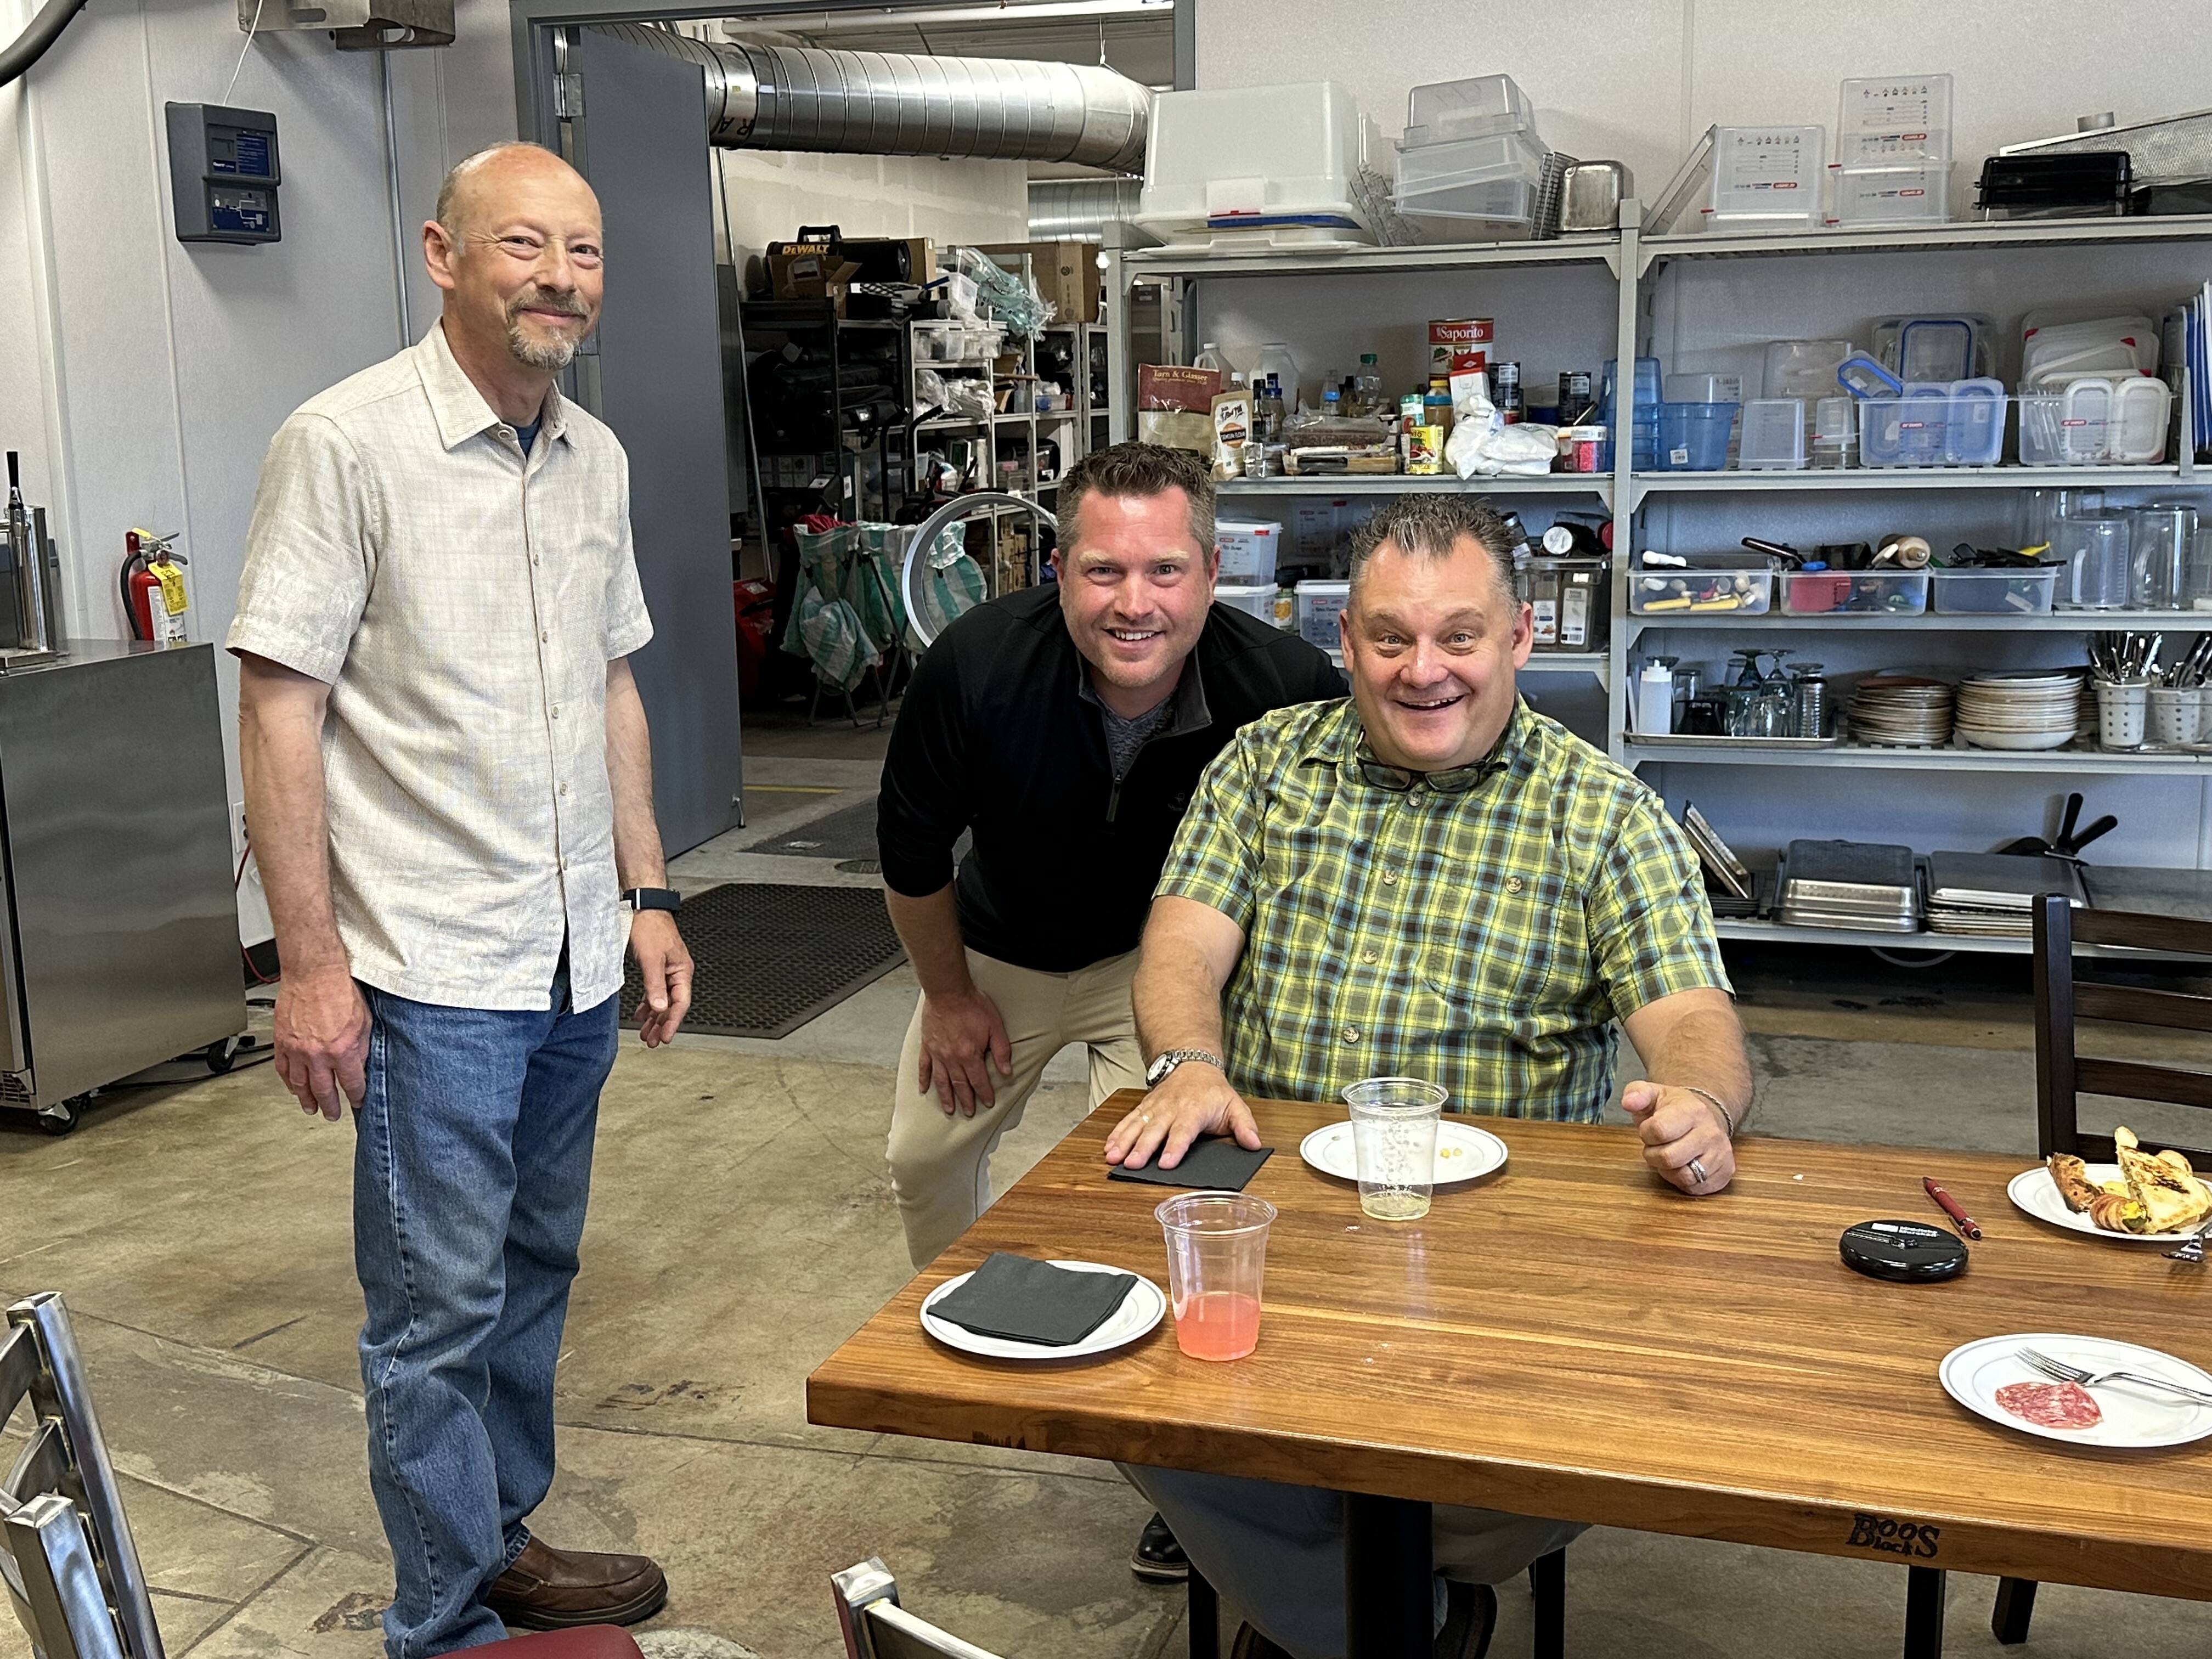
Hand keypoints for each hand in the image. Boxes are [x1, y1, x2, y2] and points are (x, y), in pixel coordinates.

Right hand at [273, 963, 369, 1121]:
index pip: (351, 1083)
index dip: (356, 1095)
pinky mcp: (282, 1042)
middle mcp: (318, 1054)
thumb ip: (361, 1047)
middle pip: (324, 1090)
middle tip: (332, 1115)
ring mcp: (297, 1050)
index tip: (358, 1101)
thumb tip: (360, 1064)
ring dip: (306, 1099)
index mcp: (341, 1050)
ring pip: (300, 1084)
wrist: (313, 973)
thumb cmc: (339, 990)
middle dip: (330, 1105)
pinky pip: (283, 1069)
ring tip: (311, 1108)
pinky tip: (292, 1088)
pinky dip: (288, 1082)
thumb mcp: (364, 1021)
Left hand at [630, 910, 692, 1045]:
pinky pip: (654, 992)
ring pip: (662, 1001)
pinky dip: (648, 1005)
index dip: (672, 1022)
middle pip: (672, 1005)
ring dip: (654, 1017)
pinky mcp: (656, 968)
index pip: (680, 1003)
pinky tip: (641, 1014)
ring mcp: (667, 971)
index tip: (664, 1037)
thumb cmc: (650, 928)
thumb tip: (659, 1009)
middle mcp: (677, 973)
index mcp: (682, 971)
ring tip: (646, 1033)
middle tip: (652, 1041)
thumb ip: (654, 986)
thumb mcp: (651, 959)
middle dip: (662, 1024)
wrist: (642, 908)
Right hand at [917, 986, 1011, 1115]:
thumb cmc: (972, 1005)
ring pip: (941, 1081)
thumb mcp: (995, 1026)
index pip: (979, 1080)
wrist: (948, 991)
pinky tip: (923, 1090)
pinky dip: (923, 1079)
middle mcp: (952, 1058)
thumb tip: (1006, 1070)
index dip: (984, 1093)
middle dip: (966, 1100)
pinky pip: (924, 1067)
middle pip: (960, 1085)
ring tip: (949, 1109)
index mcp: (969, 1054)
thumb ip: (1001, 1050)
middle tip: (969, 1113)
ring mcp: (937, 1053)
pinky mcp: (926, 1046)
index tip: (988, 1103)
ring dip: (945, 1097)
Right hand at [1103, 1062, 1258, 1170]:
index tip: (1166, 1162)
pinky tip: (1108, 1146)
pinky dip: (1117, 1133)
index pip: (1184, 1131)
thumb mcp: (1236, 1105)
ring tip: (1113, 1157)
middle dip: (1142, 1148)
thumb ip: (1245, 1126)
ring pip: (1137, 1124)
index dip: (1175, 1147)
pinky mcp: (1144, 1107)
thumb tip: (1254, 1144)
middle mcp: (1172, 1108)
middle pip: (1155, 1130)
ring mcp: (1155, 1107)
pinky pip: (1128, 1120)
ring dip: (1124, 1141)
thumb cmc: (1214, 1091)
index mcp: (1195, 1110)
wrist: (1192, 1064)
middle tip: (1132, 1164)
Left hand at [1621, 1082, 1734, 1194]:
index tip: (1649, 1130)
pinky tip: (1683, 1165)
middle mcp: (1711, 1133)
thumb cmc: (1673, 1109)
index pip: (1659, 1130)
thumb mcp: (1653, 1094)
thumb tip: (1629, 1102)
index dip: (1646, 1134)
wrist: (1705, 1118)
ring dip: (1668, 1170)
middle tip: (1657, 1146)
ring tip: (1670, 1155)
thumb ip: (1636, 1093)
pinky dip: (1682, 1181)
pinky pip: (1695, 1187)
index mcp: (1693, 1110)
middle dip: (1653, 1155)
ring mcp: (1721, 1154)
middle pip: (1669, 1158)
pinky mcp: (1725, 1172)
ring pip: (1684, 1176)